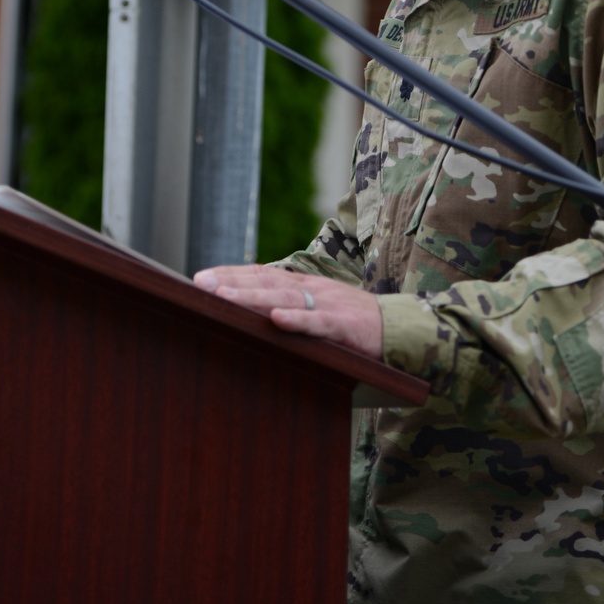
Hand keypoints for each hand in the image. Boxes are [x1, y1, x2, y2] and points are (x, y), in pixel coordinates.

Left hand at [193, 264, 383, 358]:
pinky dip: (298, 321)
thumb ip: (292, 310)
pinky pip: (320, 323)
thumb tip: (253, 319)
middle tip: (201, 286)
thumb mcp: (321, 311)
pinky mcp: (348, 327)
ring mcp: (330, 306)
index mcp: (306, 286)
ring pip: (287, 299)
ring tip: (224, 298)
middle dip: (232, 283)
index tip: (199, 279)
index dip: (231, 274)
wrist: (403, 330)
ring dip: (253, 298)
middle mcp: (314, 290)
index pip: (262, 273)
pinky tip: (276, 320)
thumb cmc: (356, 324)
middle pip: (267, 282)